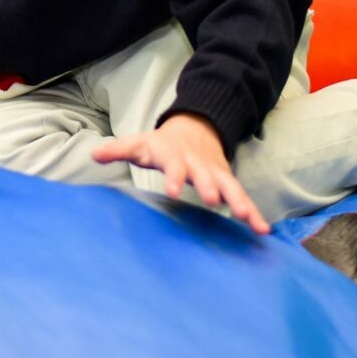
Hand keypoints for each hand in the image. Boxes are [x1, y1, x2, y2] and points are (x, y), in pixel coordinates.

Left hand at [91, 113, 270, 233]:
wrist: (195, 128)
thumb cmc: (161, 144)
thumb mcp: (140, 143)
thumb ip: (119, 149)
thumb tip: (94, 154)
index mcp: (174, 154)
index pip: (173, 163)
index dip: (174, 176)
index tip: (174, 190)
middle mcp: (197, 163)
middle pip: (204, 174)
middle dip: (210, 186)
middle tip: (214, 200)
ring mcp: (215, 172)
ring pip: (229, 186)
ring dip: (239, 201)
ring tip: (249, 218)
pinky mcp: (227, 182)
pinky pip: (242, 197)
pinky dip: (253, 212)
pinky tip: (262, 229)